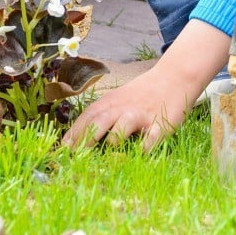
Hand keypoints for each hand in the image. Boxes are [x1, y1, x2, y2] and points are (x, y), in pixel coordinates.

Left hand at [63, 20, 228, 150]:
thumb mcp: (118, 98)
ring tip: (110, 150)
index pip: (88, 117)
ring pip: (124, 125)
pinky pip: (151, 138)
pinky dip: (145, 148)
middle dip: (86, 138)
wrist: (173, 77)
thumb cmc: (141, 94)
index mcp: (112, 101)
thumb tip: (73, 141)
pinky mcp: (161, 123)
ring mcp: (142, 114)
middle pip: (101, 120)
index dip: (74, 133)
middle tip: (75, 157)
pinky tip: (140, 154)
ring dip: (115, 138)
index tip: (62, 150)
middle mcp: (124, 107)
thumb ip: (100, 115)